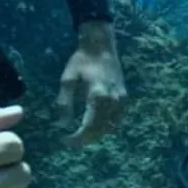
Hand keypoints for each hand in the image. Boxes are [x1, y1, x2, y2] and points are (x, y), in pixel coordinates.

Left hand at [57, 21, 127, 146]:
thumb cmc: (81, 60)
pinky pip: (117, 119)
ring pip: (110, 127)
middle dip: (86, 139)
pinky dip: (107, 127)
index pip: (88, 127)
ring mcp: (120, 100)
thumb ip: (65, 103)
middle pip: (100, 130)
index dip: (77, 138)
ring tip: (82, 135)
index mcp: (98, 96)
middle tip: (72, 141)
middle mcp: (112, 101)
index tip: (65, 141)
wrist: (101, 45)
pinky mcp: (124, 97)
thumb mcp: (68, 79)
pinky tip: (96, 126)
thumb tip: (63, 125)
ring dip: (96, 134)